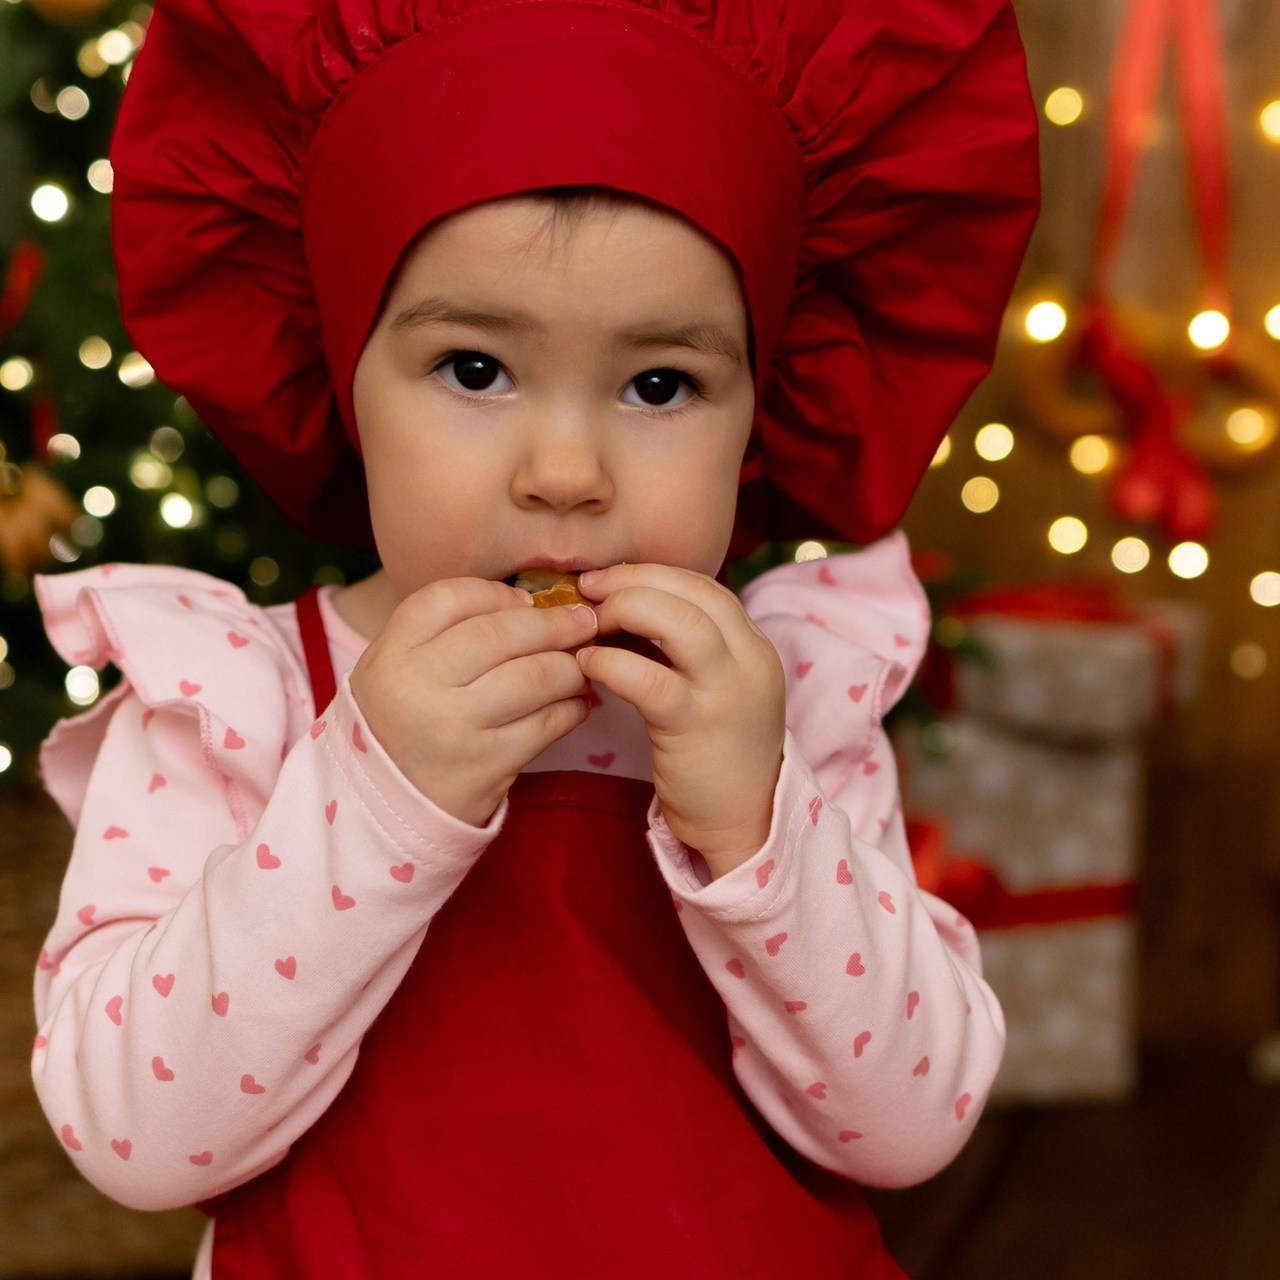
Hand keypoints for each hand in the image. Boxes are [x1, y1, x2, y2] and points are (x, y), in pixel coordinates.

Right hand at [348, 578, 597, 825]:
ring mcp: (455, 728)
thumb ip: (445, 630)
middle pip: (500, 633)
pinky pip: (549, 723)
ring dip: (570, 666)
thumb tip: (528, 604)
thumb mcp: (398, 667)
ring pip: (534, 675)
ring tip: (579, 665)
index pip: (450, 598)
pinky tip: (574, 703)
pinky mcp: (489, 766)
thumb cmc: (403, 722)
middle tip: (582, 621)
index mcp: (390, 654)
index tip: (525, 601)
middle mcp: (417, 687)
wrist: (386, 806)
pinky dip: (572, 707)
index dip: (497, 594)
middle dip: (553, 623)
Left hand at [576, 564, 784, 876]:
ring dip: (625, 609)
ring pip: (679, 623)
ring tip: (588, 625)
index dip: (653, 575)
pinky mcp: (697, 726)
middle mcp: (750, 661)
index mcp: (754, 647)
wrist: (745, 821)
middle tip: (589, 591)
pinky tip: (587, 665)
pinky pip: (649, 678)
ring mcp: (727, 692)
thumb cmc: (717, 754)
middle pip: (693, 593)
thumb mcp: (716, 689)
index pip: (705, 586)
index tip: (610, 579)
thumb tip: (624, 608)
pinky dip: (611, 662)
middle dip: (634, 582)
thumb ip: (687, 650)